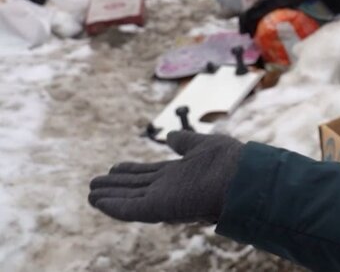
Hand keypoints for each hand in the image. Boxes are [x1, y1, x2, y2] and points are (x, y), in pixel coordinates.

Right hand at [88, 130, 243, 223]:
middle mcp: (170, 187)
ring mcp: (163, 199)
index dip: (131, 171)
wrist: (242, 177)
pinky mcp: (160, 209)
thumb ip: (186, 142)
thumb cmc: (230, 161)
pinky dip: (115, 206)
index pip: (149, 174)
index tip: (115, 167)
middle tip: (94, 183)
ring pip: (129, 198)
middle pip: (136, 186)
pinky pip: (131, 209)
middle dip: (116, 185)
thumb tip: (170, 136)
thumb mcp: (204, 145)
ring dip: (110, 196)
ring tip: (91, 193)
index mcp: (181, 173)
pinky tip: (99, 203)